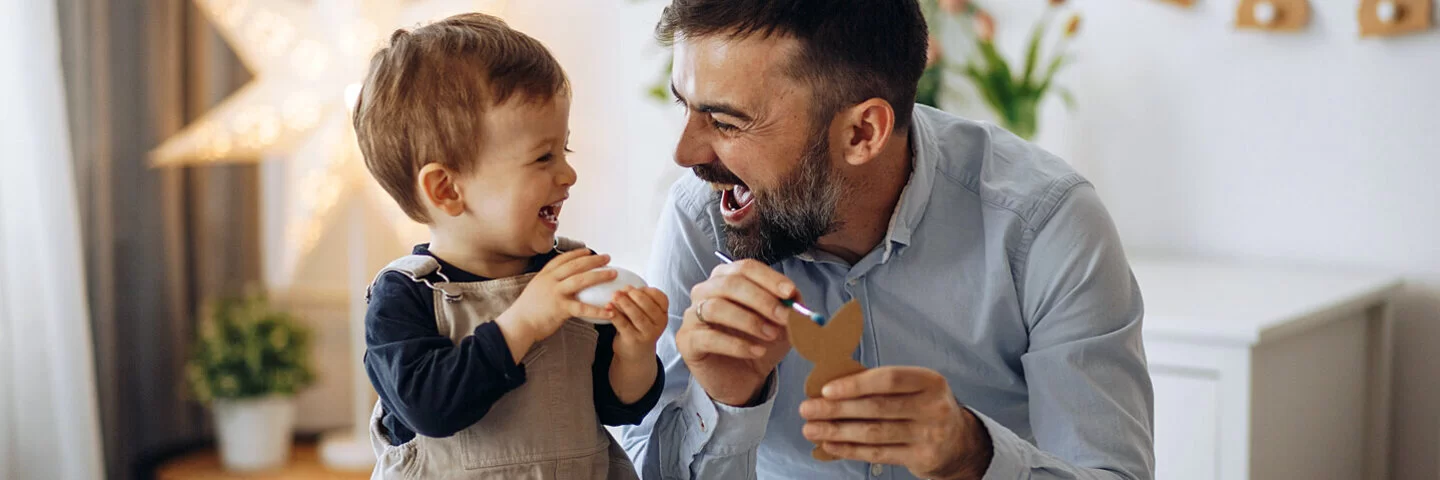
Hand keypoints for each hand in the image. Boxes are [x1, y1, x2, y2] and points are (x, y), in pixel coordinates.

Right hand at [496, 249, 616, 360]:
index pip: (563, 259)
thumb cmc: (527, 310)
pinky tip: (610, 311)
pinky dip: (598, 310)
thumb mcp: (535, 289)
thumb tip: (560, 281)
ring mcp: (555, 293)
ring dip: (599, 276)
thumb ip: (548, 283)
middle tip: (607, 257)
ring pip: (581, 280)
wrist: (518, 324)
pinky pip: (583, 308)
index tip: (589, 251)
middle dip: (593, 260)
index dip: (577, 254)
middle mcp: (550, 280)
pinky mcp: (560, 308)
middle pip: (575, 265)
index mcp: (544, 275)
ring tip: (612, 274)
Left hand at [608, 286, 669, 359]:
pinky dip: (615, 315)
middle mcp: (659, 324)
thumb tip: (625, 288)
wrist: (635, 352)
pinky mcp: (634, 340)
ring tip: (614, 295)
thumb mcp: (645, 314)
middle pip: (649, 307)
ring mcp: (647, 333)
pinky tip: (608, 307)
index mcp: (663, 314)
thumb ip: (639, 301)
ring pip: (637, 316)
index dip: (647, 291)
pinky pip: (624, 325)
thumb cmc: (638, 327)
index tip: (633, 287)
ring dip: (625, 304)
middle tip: (622, 289)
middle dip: (635, 295)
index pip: (661, 298)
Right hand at [676, 259, 796, 406]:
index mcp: (727, 278)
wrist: (743, 380)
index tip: (791, 293)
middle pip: (729, 283)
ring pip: (715, 307)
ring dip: (749, 321)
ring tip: (771, 335)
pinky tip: (757, 351)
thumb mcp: (782, 325)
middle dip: (761, 300)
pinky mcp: (687, 340)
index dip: (769, 278)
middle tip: (785, 317)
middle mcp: (705, 291)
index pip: (746, 268)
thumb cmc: (759, 344)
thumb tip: (797, 299)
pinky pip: (709, 337)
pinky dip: (737, 344)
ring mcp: (692, 315)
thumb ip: (789, 309)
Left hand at [798, 367, 993, 479]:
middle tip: (808, 409)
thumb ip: (880, 384)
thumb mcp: (914, 388)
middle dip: (836, 409)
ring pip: (874, 433)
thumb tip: (831, 384)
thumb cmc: (925, 407)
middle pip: (877, 408)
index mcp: (929, 381)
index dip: (855, 384)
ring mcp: (929, 435)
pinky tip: (830, 445)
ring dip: (837, 431)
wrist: (960, 443)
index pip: (888, 379)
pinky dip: (850, 449)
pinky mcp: (922, 458)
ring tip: (811, 429)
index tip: (826, 389)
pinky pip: (877, 453)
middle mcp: (933, 407)